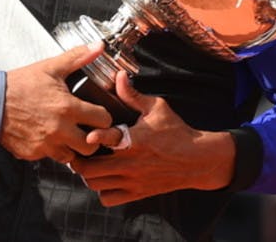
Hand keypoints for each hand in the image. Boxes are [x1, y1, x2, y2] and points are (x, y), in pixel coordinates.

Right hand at [1, 43, 112, 163]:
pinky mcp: (33, 153)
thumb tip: (97, 46)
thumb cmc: (19, 85)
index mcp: (67, 108)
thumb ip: (77, 57)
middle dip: (92, 138)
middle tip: (87, 130)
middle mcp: (59, 130)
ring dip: (72, 147)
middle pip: (91, 146)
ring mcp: (46, 145)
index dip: (103, 116)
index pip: (103, 120)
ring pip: (72, 157)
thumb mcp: (50, 67)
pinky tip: (48, 137)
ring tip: (67, 135)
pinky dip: (52, 150)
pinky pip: (50, 157)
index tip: (98, 114)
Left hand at [70, 71, 235, 204]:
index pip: (106, 139)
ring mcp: (132, 181)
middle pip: (90, 169)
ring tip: (88, 163)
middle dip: (79, 159)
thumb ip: (133, 95)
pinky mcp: (137, 193)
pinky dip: (102, 190)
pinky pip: (108, 199)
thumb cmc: (176, 131)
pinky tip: (105, 178)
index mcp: (134, 140)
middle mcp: (130, 163)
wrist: (197, 160)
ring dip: (88, 174)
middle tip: (77, 150)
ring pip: (95, 185)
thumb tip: (119, 76)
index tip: (87, 134)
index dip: (93, 137)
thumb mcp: (156, 108)